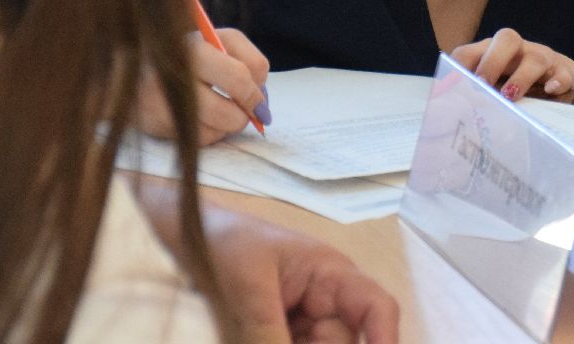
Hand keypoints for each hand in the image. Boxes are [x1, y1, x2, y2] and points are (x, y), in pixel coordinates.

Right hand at [137, 28, 270, 144]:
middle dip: (245, 115)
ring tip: (222, 108)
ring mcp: (158, 104)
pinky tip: (203, 117)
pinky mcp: (153, 125)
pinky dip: (209, 132)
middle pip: (228, 114)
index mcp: (192, 47)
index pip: (238, 76)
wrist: (136, 63)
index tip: (260, 100)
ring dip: (227, 124)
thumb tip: (262, 98)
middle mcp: (170, 76)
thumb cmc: (191, 51)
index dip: (256, 93)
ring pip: (215, 132)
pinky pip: (198, 140)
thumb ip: (250, 60)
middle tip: (249, 111)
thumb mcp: (221, 41)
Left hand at [137, 183, 399, 343]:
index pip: (376, 308)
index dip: (385, 339)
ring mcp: (305, 323)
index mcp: (331, 275)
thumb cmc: (225, 240)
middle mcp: (326, 302)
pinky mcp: (282, 336)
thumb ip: (267, 331)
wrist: (187, 238)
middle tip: (278, 337)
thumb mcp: (249, 286)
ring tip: (253, 329)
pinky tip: (249, 334)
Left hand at [450, 27, 573, 100]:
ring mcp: (541, 58)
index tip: (453, 86)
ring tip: (510, 95)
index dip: (460, 65)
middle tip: (482, 84)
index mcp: (491, 52)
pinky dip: (557, 82)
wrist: (559, 79)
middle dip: (492, 62)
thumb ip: (476, 97)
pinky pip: (562, 73)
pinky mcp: (563, 72)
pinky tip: (551, 91)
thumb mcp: (494, 87)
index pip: (471, 51)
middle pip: (506, 39)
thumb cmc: (517, 85)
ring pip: (535, 58)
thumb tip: (454, 118)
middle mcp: (517, 50)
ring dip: (521, 77)